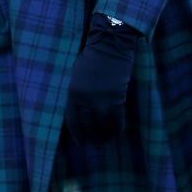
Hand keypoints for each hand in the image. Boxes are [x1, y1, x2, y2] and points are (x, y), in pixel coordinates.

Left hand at [64, 15, 139, 145]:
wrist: (109, 46)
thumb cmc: (90, 58)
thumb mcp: (76, 77)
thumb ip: (77, 95)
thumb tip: (82, 112)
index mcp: (73, 95)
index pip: (74, 123)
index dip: (78, 135)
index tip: (82, 143)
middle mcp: (86, 102)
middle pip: (89, 128)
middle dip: (93, 139)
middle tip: (96, 144)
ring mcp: (102, 102)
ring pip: (104, 128)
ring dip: (105, 137)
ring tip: (107, 141)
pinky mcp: (117, 99)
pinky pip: (117, 121)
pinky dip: (117, 129)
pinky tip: (117, 133)